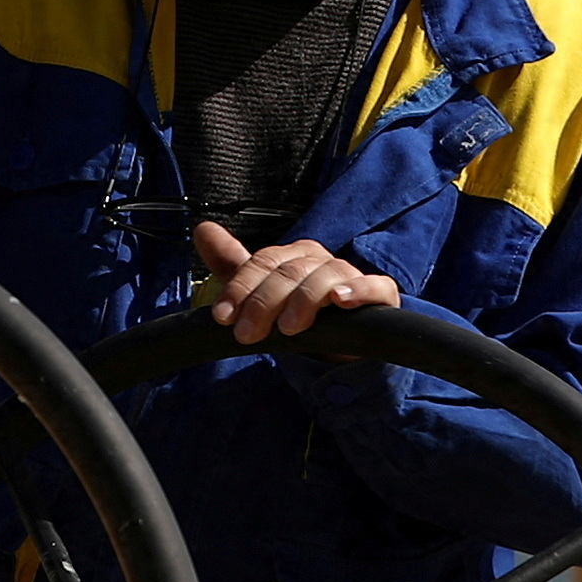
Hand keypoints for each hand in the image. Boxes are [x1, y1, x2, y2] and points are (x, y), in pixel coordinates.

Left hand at [194, 217, 399, 346]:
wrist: (342, 353)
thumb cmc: (300, 319)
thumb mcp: (261, 295)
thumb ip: (234, 266)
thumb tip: (202, 229)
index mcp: (293, 256)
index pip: (263, 262)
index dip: (241, 287)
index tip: (223, 317)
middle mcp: (321, 261)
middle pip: (289, 272)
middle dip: (264, 302)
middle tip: (248, 334)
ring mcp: (350, 276)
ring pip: (325, 277)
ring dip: (304, 300)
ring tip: (288, 327)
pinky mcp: (379, 295)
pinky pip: (373, 286)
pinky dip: (358, 291)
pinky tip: (340, 301)